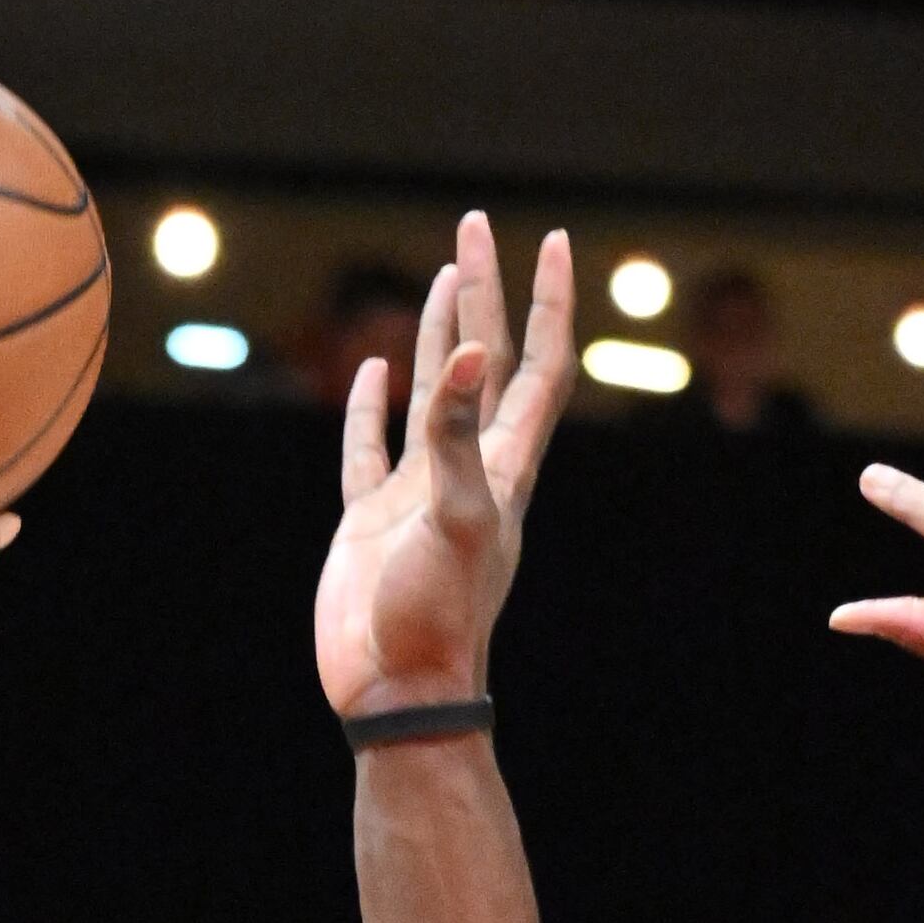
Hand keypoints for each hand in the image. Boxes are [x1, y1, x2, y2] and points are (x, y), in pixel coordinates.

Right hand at [312, 216, 575, 721]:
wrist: (397, 695)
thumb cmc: (437, 617)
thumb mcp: (455, 518)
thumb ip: (459, 437)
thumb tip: (474, 356)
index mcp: (503, 467)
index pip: (538, 366)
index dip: (548, 303)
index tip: (552, 241)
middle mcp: (468, 470)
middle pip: (488, 362)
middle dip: (485, 293)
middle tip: (473, 226)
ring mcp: (419, 493)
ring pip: (437, 394)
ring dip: (444, 335)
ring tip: (445, 276)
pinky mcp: (371, 522)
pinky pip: (372, 449)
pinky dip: (373, 406)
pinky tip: (375, 370)